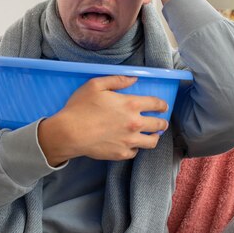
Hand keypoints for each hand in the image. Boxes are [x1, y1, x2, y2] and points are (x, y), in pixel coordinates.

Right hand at [38, 75, 168, 165]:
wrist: (69, 133)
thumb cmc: (80, 107)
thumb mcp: (95, 85)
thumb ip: (117, 80)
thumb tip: (134, 78)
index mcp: (131, 104)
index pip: (156, 104)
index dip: (162, 105)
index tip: (163, 106)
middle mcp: (134, 123)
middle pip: (158, 124)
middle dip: (162, 122)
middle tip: (162, 122)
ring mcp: (129, 141)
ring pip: (152, 141)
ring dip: (155, 137)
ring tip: (153, 135)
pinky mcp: (121, 154)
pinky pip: (136, 152)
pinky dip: (136, 148)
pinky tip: (132, 144)